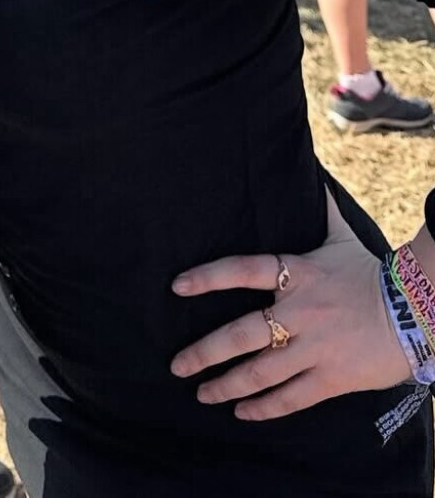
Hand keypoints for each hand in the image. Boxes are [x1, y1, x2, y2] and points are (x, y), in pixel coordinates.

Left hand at [169, 190, 409, 418]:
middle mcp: (300, 311)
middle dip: (204, 352)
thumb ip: (321, 210)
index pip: (241, 270)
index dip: (207, 277)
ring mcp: (315, 347)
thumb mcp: (340, 238)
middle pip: (241, 334)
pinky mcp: (333, 378)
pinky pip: (291, 397)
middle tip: (176, 365)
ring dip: (226, 386)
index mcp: (297, 273)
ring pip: (260, 372)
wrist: (418, 309)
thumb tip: (314, 176)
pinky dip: (264, 407)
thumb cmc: (373, 272)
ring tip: (203, 393)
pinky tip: (243, 412)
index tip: (177, 287)